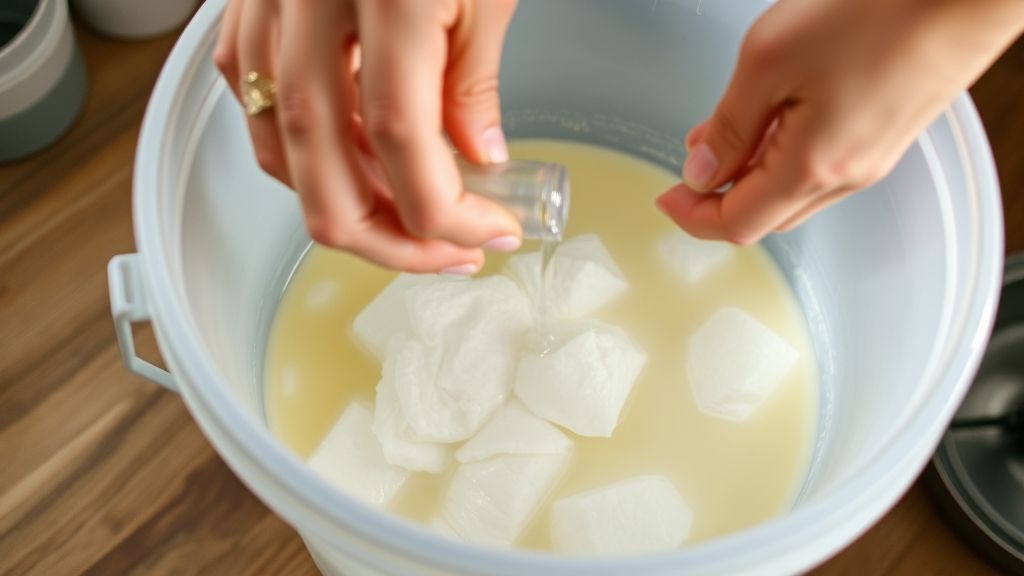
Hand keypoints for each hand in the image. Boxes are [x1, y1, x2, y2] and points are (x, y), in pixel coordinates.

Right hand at [214, 0, 521, 273]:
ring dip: (339, 199)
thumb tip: (478, 161)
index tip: (487, 234)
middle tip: (442, 255)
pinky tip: (350, 158)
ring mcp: (267, 3)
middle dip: (383, 238)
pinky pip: (251, 95)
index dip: (444, 211)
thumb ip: (474, 81)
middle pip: (318, 164)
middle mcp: (309, 3)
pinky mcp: (247, 0)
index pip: (400, 139)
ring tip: (405, 213)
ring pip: (276, 142)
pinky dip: (296, 145)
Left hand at [657, 0, 1023, 244]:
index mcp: (812, 168)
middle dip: (718, 200)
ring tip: (724, 141)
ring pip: (793, 194)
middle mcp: (846, 176)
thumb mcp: (769, 62)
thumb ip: (730, 126)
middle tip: (689, 170)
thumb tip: (701, 170)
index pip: (737, 223)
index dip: (693, 217)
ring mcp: (872, 159)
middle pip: (765, 216)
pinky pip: (822, 168)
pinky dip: (784, 159)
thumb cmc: (877, 13)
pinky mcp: (886, 137)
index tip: (667, 199)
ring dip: (751, 177)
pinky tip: (772, 124)